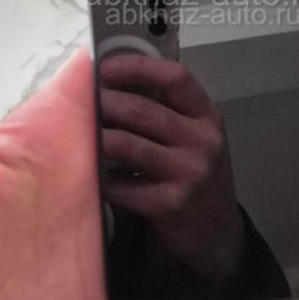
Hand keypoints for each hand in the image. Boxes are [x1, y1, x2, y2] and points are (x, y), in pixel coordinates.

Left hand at [100, 53, 244, 282]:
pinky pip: (121, 185)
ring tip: (81, 134)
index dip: (138, 67)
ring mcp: (188, 174)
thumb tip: (112, 82)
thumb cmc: (196, 176)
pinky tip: (95, 173)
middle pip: (143, 110)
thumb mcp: (195, 137)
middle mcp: (203, 142)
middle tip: (82, 102)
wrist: (217, 232)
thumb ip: (167, 111)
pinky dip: (101, 177)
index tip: (107, 67)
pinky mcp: (170, 205)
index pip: (176, 77)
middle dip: (104, 102)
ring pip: (126, 145)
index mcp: (208, 118)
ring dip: (97, 138)